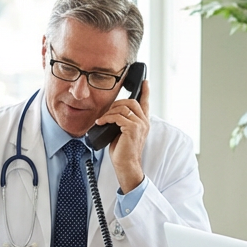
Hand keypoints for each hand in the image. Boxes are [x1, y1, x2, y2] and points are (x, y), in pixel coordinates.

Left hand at [96, 79, 150, 193]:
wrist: (126, 165)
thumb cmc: (123, 151)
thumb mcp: (123, 132)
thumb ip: (122, 121)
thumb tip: (111, 113)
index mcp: (143, 122)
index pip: (146, 103)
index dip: (145, 91)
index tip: (145, 81)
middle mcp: (144, 122)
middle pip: (131, 102)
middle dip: (117, 103)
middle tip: (107, 112)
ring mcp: (139, 125)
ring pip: (123, 108)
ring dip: (109, 112)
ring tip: (102, 120)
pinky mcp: (132, 129)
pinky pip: (117, 117)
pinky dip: (107, 118)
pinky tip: (101, 123)